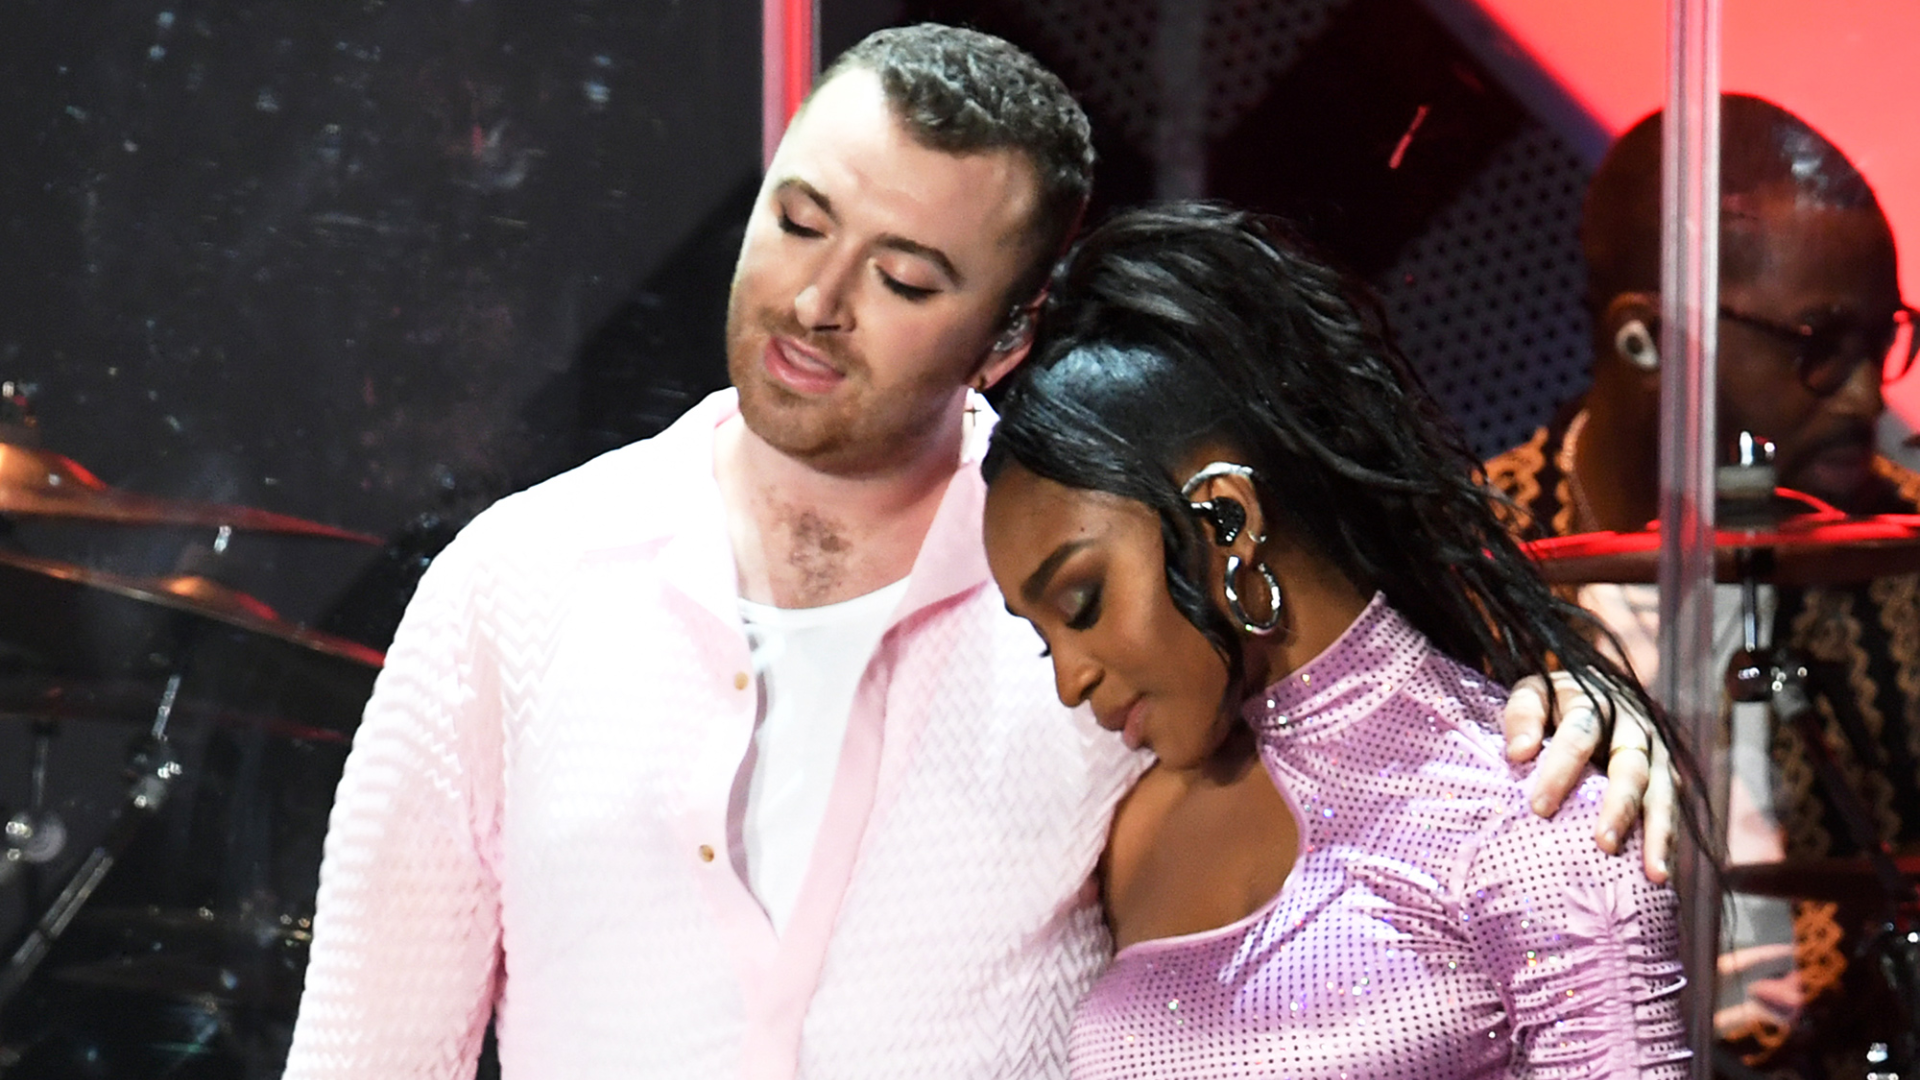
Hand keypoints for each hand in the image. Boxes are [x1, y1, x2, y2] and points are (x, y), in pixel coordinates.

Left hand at [1502, 673, 1675, 883]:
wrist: (1601, 684)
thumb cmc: (1554, 699)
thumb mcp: (1533, 693)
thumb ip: (1523, 716)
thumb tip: (1519, 753)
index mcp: (1595, 705)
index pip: (1578, 737)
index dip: (1560, 771)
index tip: (1539, 808)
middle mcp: (1633, 728)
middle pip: (1631, 769)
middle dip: (1620, 807)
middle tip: (1605, 844)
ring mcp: (1656, 753)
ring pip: (1663, 793)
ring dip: (1659, 834)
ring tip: (1654, 874)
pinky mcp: (1667, 775)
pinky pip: (1671, 810)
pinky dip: (1669, 841)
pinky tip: (1660, 874)